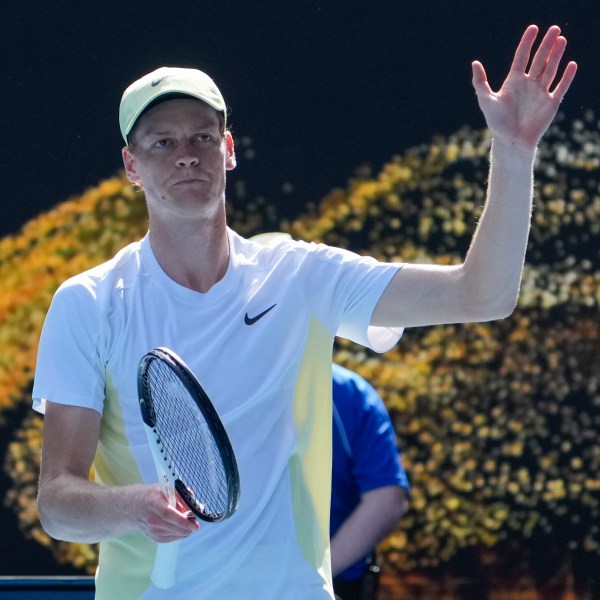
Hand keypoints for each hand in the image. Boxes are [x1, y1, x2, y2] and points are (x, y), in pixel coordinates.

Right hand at [136, 484, 199, 542]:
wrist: (134, 508)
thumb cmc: (152, 496)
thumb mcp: (164, 488)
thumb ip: (180, 493)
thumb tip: (193, 500)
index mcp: (155, 505)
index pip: (170, 516)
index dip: (184, 521)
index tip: (196, 525)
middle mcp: (153, 521)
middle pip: (176, 528)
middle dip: (189, 525)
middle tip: (193, 517)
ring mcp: (154, 531)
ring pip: (178, 534)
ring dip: (185, 528)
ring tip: (183, 518)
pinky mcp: (156, 538)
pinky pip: (174, 537)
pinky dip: (180, 532)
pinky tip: (177, 524)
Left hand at [472, 25, 576, 149]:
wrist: (511, 141)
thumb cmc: (497, 123)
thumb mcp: (486, 101)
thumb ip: (480, 82)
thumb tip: (475, 63)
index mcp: (514, 81)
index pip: (522, 57)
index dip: (527, 42)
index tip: (534, 28)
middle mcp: (528, 84)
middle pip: (539, 59)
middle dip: (546, 44)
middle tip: (554, 29)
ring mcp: (540, 92)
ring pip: (550, 69)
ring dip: (556, 55)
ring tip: (562, 40)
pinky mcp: (551, 103)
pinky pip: (561, 87)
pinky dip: (567, 76)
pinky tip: (571, 64)